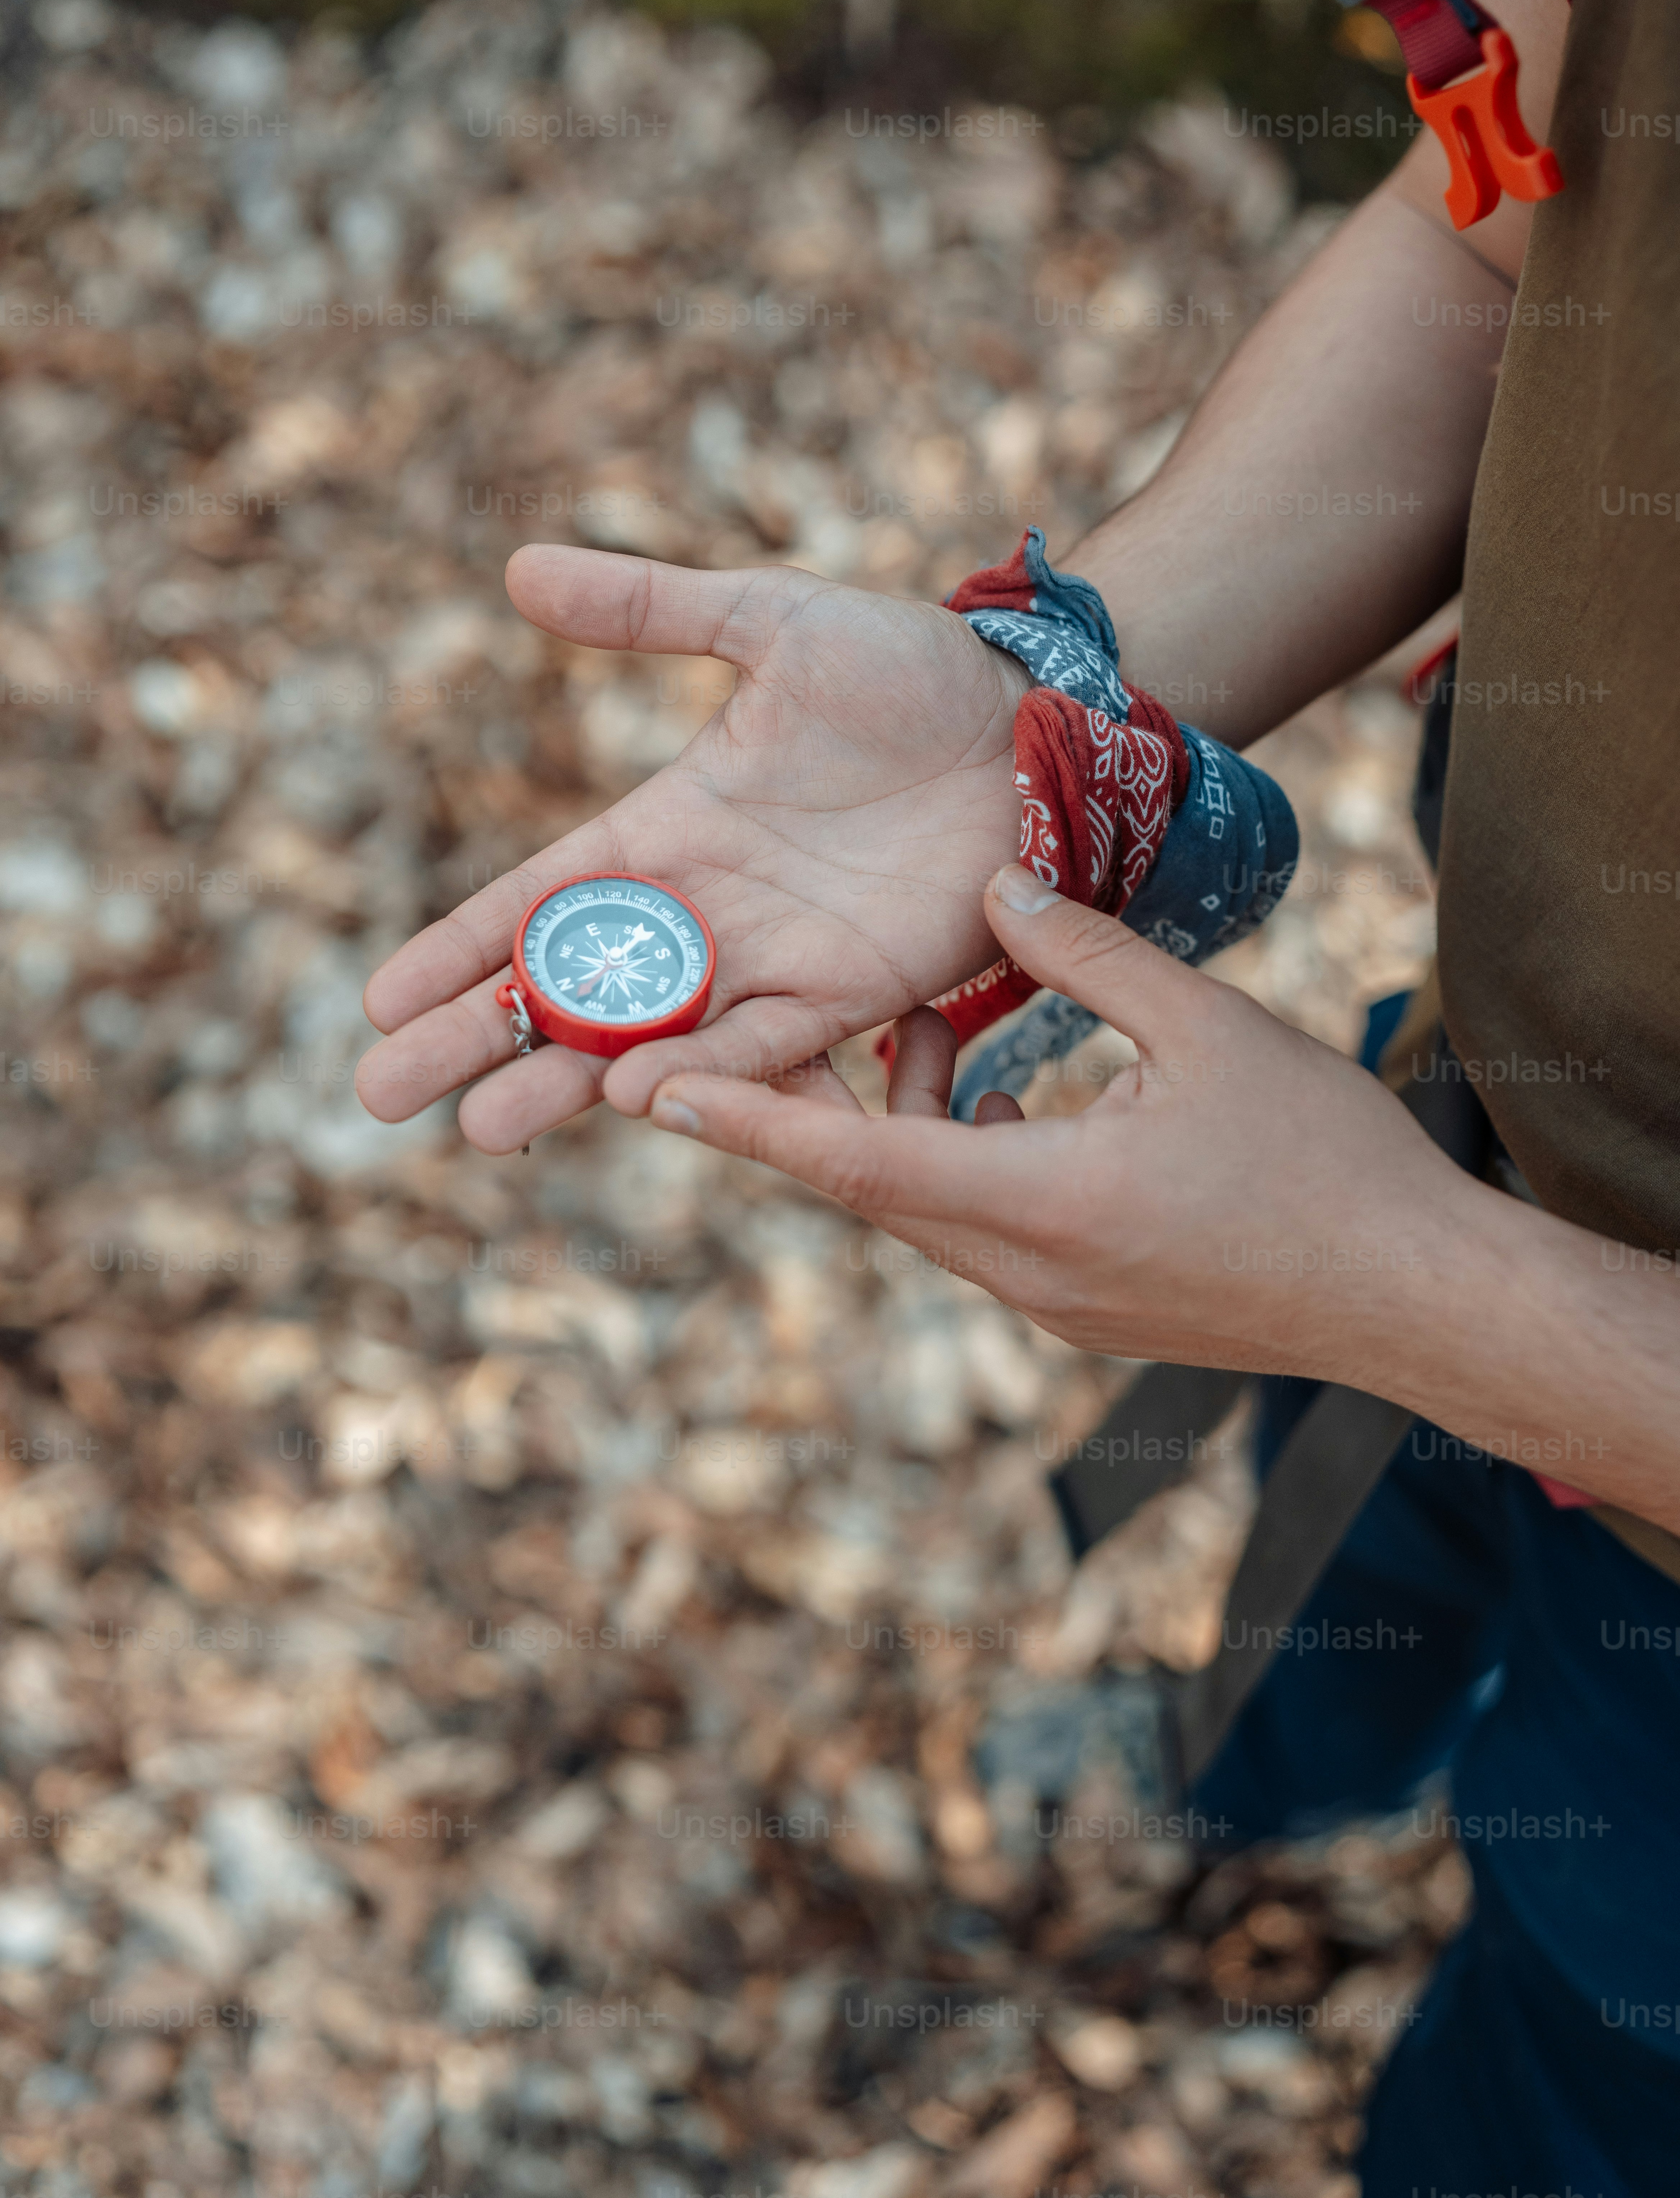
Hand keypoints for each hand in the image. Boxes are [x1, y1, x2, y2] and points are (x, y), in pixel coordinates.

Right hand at [355, 547, 1028, 1151]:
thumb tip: (517, 567)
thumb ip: (651, 607)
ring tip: (484, 1128)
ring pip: (646, 1041)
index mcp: (668, 828)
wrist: (1031, 718)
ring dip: (566, 1085)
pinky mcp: (854, 990)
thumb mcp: (769, 619)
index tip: (380, 999)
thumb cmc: (906, 667)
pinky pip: (766, 1045)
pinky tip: (635, 1101)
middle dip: (477, 1042)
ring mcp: (774, 958)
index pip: (538, 903)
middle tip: (382, 1097)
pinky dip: (706, 1075)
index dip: (460, 948)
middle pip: (567, 991)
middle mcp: (705, 909)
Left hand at [645, 862, 1484, 1378]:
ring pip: (929, 1207)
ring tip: (930, 1030)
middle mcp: (1028, 1273)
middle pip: (875, 1187)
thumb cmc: (1325, 1162)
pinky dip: (960, 1160)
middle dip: (811, 1106)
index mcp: (1045, 1203)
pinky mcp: (1087, 1312)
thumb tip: (997, 884)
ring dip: (904, 1125)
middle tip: (759, 1024)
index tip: (653, 1094)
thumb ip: (1088, 955)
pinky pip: (982, 1230)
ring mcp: (1055, 1306)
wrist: (1418, 1300)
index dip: (751, 1123)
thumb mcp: (1207, 1030)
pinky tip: (999, 1096)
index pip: (857, 1163)